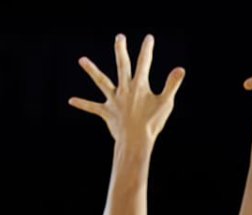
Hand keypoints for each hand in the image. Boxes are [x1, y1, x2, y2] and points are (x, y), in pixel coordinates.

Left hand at [69, 34, 184, 143]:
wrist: (136, 139)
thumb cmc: (152, 122)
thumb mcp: (166, 103)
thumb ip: (172, 84)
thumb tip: (180, 69)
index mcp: (139, 86)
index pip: (144, 63)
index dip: (147, 50)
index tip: (148, 38)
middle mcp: (125, 89)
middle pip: (122, 65)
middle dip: (121, 50)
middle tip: (120, 37)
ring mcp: (114, 99)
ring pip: (101, 82)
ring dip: (91, 70)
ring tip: (81, 60)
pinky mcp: (107, 112)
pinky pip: (93, 107)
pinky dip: (83, 104)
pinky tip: (71, 100)